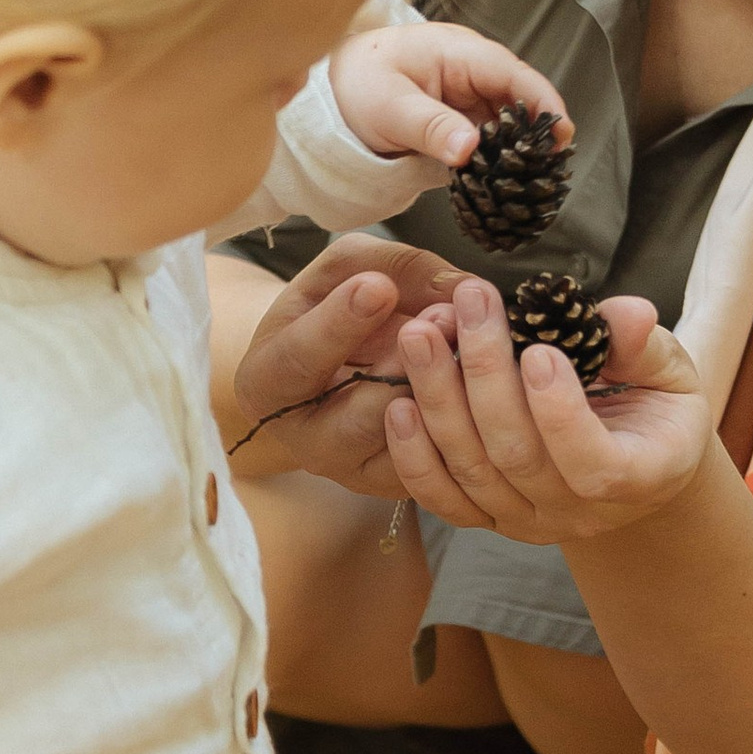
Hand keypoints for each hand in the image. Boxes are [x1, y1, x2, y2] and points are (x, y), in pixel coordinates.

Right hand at [226, 232, 470, 486]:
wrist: (331, 371)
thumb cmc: (331, 311)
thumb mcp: (342, 273)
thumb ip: (391, 268)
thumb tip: (456, 287)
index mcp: (268, 384)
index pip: (299, 359)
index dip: (338, 324)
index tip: (377, 287)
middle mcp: (305, 440)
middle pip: (358, 416)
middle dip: (406, 366)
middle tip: (445, 316)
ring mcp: (353, 470)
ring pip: (406, 443)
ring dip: (444, 392)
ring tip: (469, 340)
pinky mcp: (397, 485)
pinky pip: (438, 461)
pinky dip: (465, 419)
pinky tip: (484, 379)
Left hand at [328, 21, 566, 174]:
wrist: (329, 91)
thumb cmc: (355, 84)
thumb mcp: (388, 108)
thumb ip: (430, 128)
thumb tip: (469, 149)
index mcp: (457, 52)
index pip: (512, 74)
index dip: (542, 101)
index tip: (561, 133)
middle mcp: (470, 71)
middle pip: (518, 100)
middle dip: (536, 133)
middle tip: (546, 170)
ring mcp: (468, 97)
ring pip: (508, 124)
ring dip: (517, 151)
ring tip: (527, 182)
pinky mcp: (461, 121)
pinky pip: (490, 140)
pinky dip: (497, 160)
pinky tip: (501, 183)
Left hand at [383, 272, 712, 542]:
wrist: (632, 459)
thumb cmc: (654, 406)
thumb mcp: (668, 372)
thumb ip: (645, 345)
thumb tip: (625, 313)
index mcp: (638, 478)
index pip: (593, 464)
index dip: (559, 412)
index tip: (537, 350)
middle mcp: (578, 514)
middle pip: (516, 455)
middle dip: (485, 372)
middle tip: (467, 302)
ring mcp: (526, 522)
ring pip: (471, 470)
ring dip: (439, 398)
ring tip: (421, 332)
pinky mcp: (486, 518)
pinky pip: (440, 498)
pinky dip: (413, 455)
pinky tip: (399, 402)